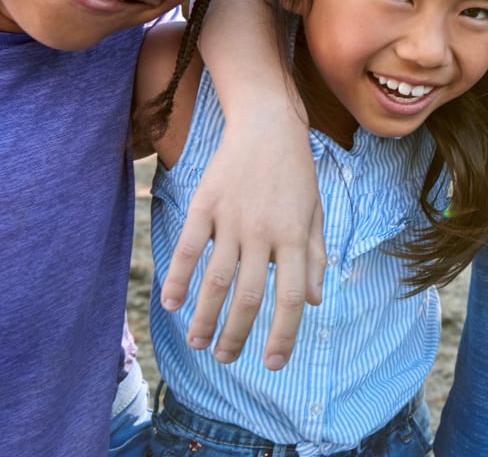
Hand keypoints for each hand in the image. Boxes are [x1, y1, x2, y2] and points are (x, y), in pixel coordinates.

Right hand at [161, 124, 324, 368]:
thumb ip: (316, 256)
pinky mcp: (206, 204)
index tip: (274, 363)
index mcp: (295, 237)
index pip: (291, 298)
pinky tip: (171, 304)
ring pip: (216, 281)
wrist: (267, 123)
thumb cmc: (296, 171)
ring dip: (205, 318)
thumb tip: (315, 302)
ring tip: (198, 343)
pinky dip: (178, 279)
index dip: (283, 335)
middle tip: (225, 359)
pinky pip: (189, 249)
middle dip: (237, 336)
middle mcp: (264, 232)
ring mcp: (232, 218)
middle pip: (249, 297)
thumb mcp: (315, 212)